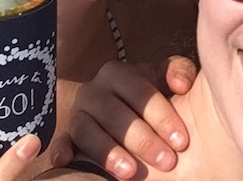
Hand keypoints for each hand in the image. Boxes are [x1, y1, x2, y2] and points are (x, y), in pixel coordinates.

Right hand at [52, 57, 196, 178]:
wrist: (127, 112)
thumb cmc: (151, 97)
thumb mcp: (165, 79)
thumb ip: (179, 72)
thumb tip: (181, 85)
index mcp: (118, 73)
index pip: (141, 93)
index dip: (162, 116)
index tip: (182, 141)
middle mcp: (93, 90)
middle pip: (115, 114)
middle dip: (143, 140)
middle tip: (167, 161)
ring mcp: (77, 113)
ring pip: (88, 131)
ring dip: (108, 152)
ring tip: (131, 172)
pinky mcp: (66, 135)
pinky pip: (60, 142)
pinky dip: (61, 151)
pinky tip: (68, 162)